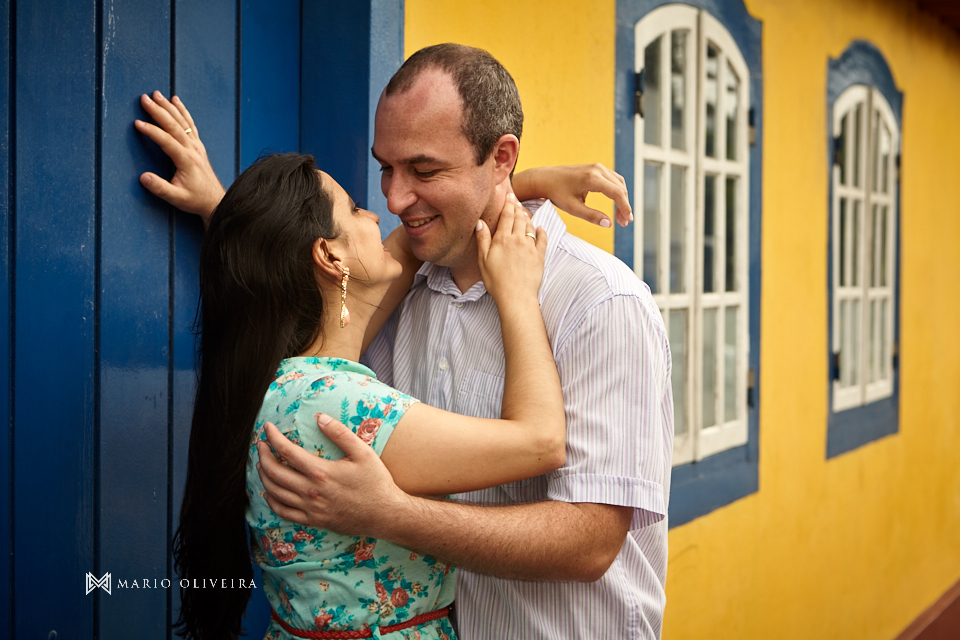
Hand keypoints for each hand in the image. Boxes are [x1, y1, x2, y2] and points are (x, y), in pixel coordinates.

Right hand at [134, 91, 225, 223]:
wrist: (216, 200)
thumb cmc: (196, 200)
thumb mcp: (177, 198)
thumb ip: (160, 188)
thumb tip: (143, 177)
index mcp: (186, 160)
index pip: (166, 141)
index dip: (151, 131)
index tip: (137, 123)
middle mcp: (193, 149)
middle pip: (174, 125)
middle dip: (158, 110)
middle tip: (144, 98)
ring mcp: (197, 146)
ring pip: (182, 121)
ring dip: (168, 107)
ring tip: (156, 94)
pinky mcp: (198, 146)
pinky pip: (190, 124)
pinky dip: (183, 111)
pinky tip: (176, 101)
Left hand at [256, 416, 407, 537]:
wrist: (385, 515)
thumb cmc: (376, 482)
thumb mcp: (363, 453)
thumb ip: (340, 433)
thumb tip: (319, 417)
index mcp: (320, 472)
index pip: (286, 451)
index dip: (273, 437)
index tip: (267, 427)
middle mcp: (310, 492)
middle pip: (274, 472)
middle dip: (263, 454)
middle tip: (261, 444)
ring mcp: (310, 508)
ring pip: (275, 492)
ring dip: (263, 476)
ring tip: (262, 463)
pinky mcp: (313, 520)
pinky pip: (283, 513)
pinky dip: (271, 501)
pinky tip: (269, 493)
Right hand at [475, 194, 547, 306]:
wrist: (516, 296)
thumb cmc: (496, 281)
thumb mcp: (483, 260)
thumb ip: (482, 240)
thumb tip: (480, 223)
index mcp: (502, 239)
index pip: (506, 216)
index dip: (508, 204)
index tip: (509, 195)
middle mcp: (517, 239)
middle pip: (519, 218)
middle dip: (517, 207)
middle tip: (516, 199)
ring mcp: (530, 247)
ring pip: (530, 226)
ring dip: (527, 216)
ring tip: (524, 211)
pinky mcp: (540, 256)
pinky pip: (543, 239)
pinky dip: (542, 232)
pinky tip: (541, 228)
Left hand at [512, 163, 632, 227]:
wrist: (544, 179)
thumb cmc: (556, 194)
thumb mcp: (573, 208)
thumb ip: (592, 216)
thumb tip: (609, 224)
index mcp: (592, 178)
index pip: (617, 193)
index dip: (625, 208)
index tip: (628, 220)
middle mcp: (597, 169)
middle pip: (620, 188)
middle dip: (624, 206)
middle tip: (623, 223)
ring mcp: (597, 167)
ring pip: (618, 183)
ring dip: (622, 199)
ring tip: (620, 216)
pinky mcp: (595, 168)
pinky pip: (612, 179)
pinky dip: (617, 191)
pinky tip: (615, 204)